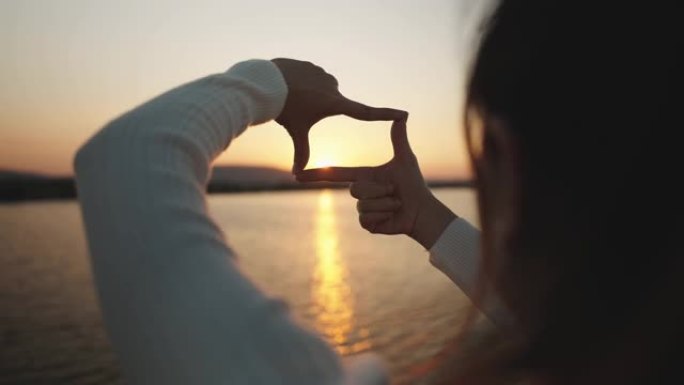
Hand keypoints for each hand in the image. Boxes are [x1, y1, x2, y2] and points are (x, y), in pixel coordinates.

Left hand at [271, 58, 405, 171]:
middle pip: (329, 104)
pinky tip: (287, 85)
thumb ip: (300, 151)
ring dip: (306, 95)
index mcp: (334, 103)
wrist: (266, 82)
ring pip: (317, 90)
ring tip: (290, 97)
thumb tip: (297, 175)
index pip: (366, 113)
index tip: (403, 114)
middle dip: (315, 108)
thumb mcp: (295, 131)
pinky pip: (307, 78)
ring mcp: (322, 73)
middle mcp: (333, 87)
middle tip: (297, 108)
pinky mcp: (311, 65)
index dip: (385, 115)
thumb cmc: (283, 109)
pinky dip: (299, 84)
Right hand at [295, 117, 456, 248]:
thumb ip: (399, 139)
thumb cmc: (414, 185)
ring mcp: (362, 210)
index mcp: (363, 176)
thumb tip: (402, 115)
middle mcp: (359, 192)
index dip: (315, 174)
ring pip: (363, 205)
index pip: (335, 173)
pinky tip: (392, 215)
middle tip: (394, 191)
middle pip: (356, 189)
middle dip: (380, 189)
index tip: (297, 174)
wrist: (422, 210)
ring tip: (396, 203)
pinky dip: (384, 214)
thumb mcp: (405, 159)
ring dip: (385, 203)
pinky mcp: (367, 225)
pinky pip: (367, 218)